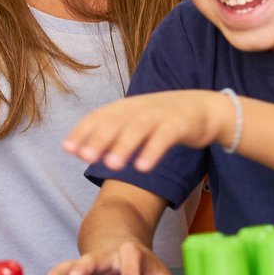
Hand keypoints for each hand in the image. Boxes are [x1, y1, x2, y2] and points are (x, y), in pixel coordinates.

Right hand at [42, 240, 171, 274]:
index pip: (132, 258)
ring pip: (76, 263)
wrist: (117, 238)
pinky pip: (63, 270)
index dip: (131, 269)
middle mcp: (108, 256)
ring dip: (65, 272)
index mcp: (131, 254)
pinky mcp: (77, 268)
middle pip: (97, 259)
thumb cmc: (139, 262)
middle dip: (86, 269)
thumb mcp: (156, 270)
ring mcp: (91, 261)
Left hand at [64, 91, 232, 171]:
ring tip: (112, 166)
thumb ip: (112, 135)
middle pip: (116, 121)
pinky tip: (143, 168)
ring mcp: (160, 114)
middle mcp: (140, 107)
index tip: (67, 149)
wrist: (205, 109)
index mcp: (126, 107)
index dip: (83, 131)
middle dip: (99, 139)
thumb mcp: (136, 123)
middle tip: (86, 157)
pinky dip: (153, 151)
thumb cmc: (164, 120)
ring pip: (139, 128)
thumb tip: (83, 152)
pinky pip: (165, 137)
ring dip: (124, 146)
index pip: (99, 116)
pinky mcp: (180, 124)